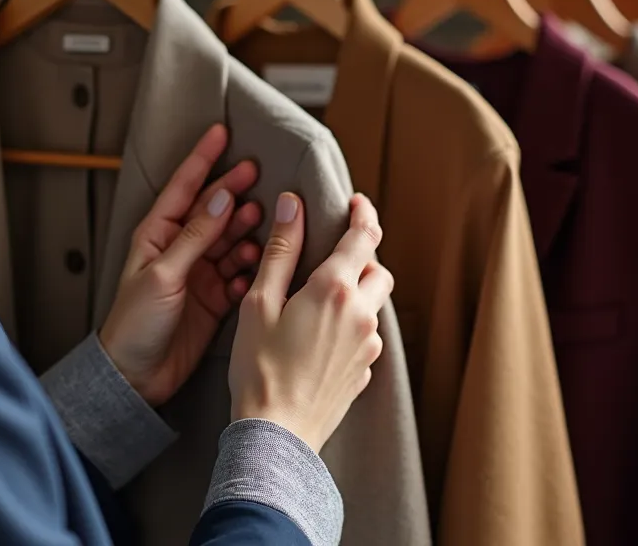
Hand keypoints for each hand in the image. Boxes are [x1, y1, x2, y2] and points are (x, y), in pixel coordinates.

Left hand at [100, 125, 263, 405]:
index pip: (183, 188)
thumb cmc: (134, 324)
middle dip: (236, 194)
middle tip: (261, 179)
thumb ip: (194, 237)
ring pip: (231, 241)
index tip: (221, 133)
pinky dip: (250, 269)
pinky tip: (258, 268)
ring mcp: (199, 274)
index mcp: (156, 236)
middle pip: (214, 212)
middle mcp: (179, 250)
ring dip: (247, 233)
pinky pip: (239, 274)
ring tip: (264, 227)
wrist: (136, 376)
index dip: (202, 160)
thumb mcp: (163, 275)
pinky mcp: (214, 298)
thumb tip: (220, 198)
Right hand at [229, 193, 390, 451]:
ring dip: (356, 293)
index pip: (364, 236)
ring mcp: (368, 345)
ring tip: (320, 300)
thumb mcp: (258, 302)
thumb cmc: (258, 368)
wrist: (277, 434)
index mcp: (334, 289)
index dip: (363, 213)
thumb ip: (281, 251)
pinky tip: (320, 337)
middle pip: (378, 270)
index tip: (355, 203)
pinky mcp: (365, 371)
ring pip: (374, 305)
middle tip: (333, 256)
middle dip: (362, 257)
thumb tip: (292, 205)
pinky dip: (350, 325)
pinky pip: (365, 336)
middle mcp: (361, 314)